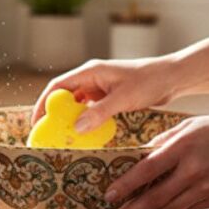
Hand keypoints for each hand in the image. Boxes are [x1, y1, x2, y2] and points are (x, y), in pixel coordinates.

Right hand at [30, 56, 180, 129]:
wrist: (172, 78)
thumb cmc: (149, 81)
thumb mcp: (123, 98)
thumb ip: (100, 113)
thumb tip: (77, 128)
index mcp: (90, 71)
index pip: (57, 86)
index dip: (44, 103)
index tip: (37, 122)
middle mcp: (92, 77)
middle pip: (64, 96)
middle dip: (54, 114)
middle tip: (47, 134)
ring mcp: (100, 87)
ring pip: (77, 104)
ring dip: (70, 119)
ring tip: (63, 137)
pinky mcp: (109, 96)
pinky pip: (91, 109)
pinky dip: (85, 121)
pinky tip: (85, 135)